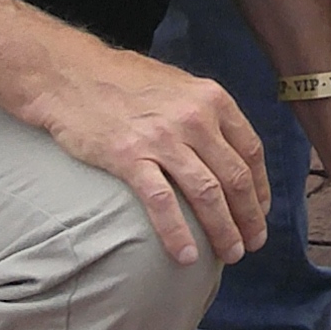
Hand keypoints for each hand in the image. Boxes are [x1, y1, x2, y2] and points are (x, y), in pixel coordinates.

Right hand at [21, 46, 266, 266]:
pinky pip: (162, 202)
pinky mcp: (128, 157)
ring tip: (230, 255)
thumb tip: (227, 151)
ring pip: (207, 194)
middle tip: (251, 244)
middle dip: (249, 218)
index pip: (251, 152)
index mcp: (212, 99)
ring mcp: (162, 138)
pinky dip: (178, 233)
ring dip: (223, 230)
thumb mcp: (178, 86)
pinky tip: (186, 256)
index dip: (260, 188)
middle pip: (235, 178)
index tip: (260, 213)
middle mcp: (194, 118)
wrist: (70, 73)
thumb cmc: (123, 81)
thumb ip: (205, 114)